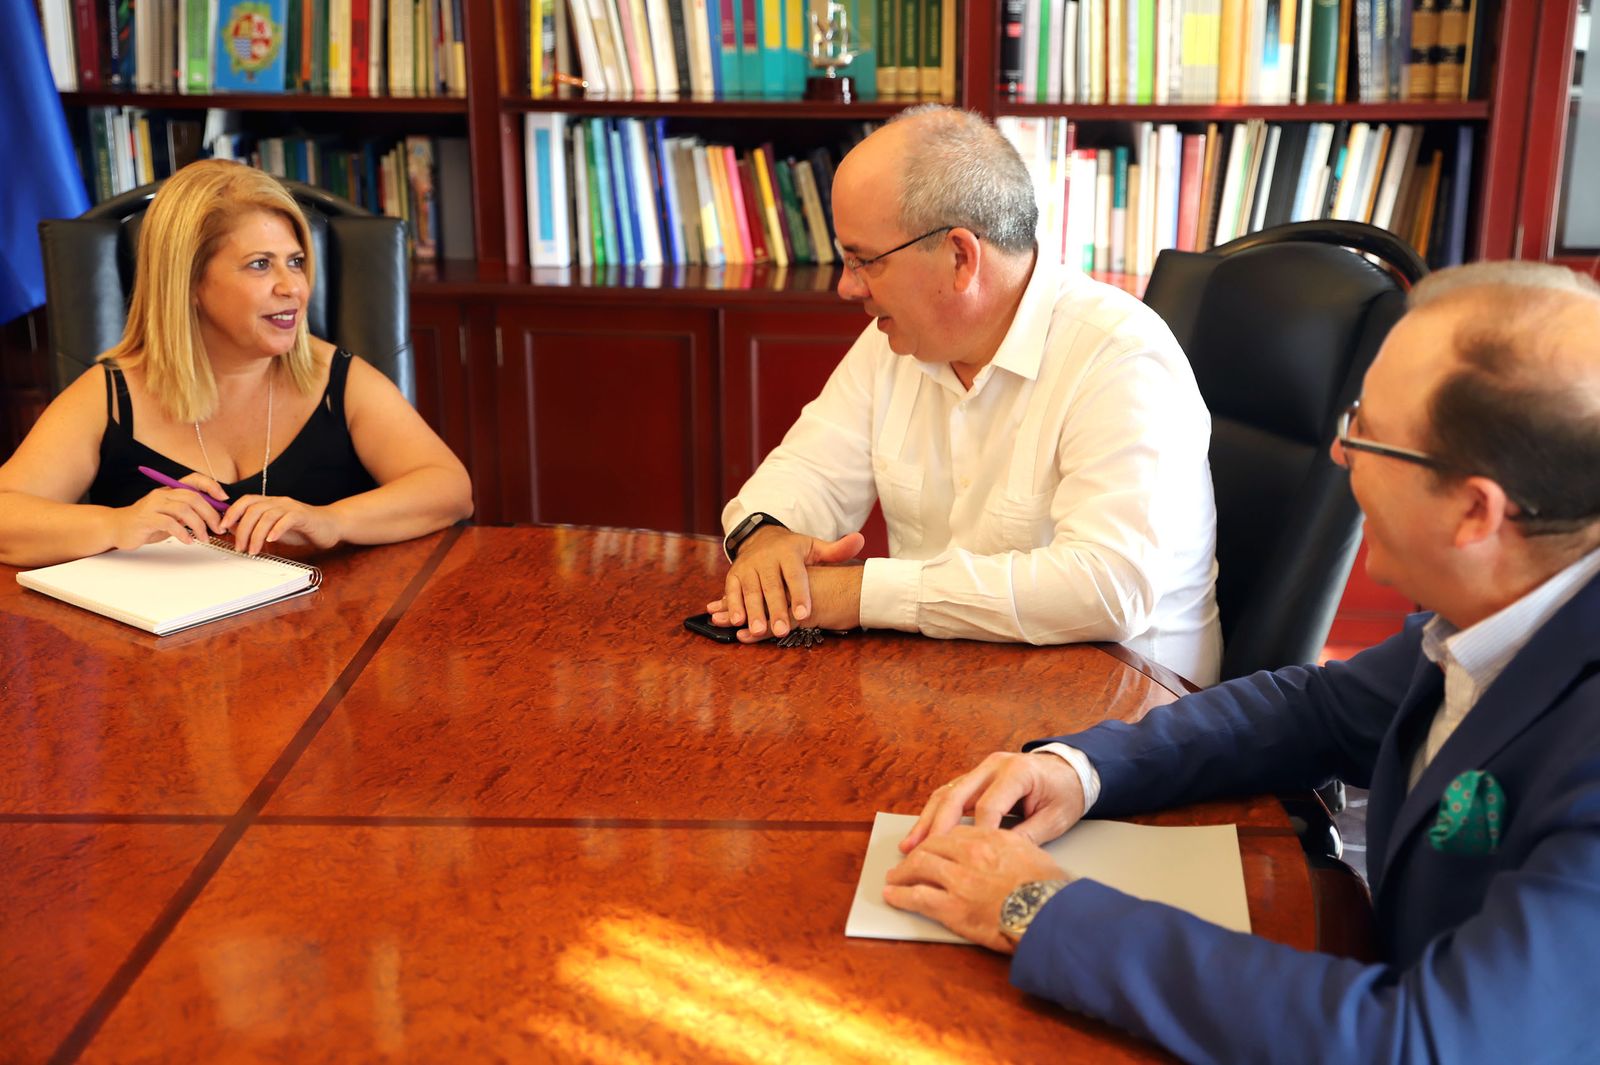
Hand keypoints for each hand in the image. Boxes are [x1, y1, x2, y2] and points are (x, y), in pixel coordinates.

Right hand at [110, 474, 226, 548]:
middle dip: (210, 514)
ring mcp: (153, 505)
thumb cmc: (147, 523)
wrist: (117, 528)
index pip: (194, 480)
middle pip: (193, 497)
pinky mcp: (145, 518)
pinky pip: (169, 523)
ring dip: (199, 525)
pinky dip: (182, 533)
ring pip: (183, 509)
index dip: (211, 486)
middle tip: (218, 528)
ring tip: (204, 538)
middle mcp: (162, 494)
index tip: (224, 499)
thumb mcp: (171, 516)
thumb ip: (189, 513)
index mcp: (170, 490)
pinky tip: (187, 541)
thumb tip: (215, 517)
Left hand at [220, 495, 340, 554]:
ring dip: (256, 535)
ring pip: (267, 516)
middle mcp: (279, 501)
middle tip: (239, 547)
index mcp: (270, 502)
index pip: (246, 501)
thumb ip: (255, 527)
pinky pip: (287, 520)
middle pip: (253, 510)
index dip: (232, 512)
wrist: (331, 525)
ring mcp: (291, 507)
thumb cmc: (302, 528)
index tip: (222, 528)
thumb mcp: (273, 529)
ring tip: (253, 550)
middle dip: (242, 530)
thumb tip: (232, 529)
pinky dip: (276, 530)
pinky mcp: (303, 516)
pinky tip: (271, 540)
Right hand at [707, 527, 863, 639]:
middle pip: (772, 586)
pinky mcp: (734, 574)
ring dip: (753, 612)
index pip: (795, 575)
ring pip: (751, 591)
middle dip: (776, 609)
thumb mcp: (813, 548)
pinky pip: (732, 591)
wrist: (761, 537)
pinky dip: (733, 605)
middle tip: (781, 630)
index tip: (805, 614)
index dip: (800, 594)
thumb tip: (860, 541)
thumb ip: (835, 551)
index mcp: (788, 552)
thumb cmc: (793, 550)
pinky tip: (737, 621)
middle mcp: (766, 558)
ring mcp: (748, 566)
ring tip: (758, 631)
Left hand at [884, 825, 1069, 952]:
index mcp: (993, 838)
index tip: (933, 846)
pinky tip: (893, 896)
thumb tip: (1008, 853)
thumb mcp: (1035, 855)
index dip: (940, 840)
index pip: (956, 834)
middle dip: (917, 852)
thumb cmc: (1052, 890)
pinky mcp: (953, 907)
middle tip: (906, 859)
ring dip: (903, 872)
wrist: (1053, 914)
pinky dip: (901, 896)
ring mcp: (960, 879)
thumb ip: (1014, 847)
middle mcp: (972, 853)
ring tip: (894, 877)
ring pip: (920, 866)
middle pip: (933, 845)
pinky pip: (918, 897)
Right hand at [899, 752, 1086, 853]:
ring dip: (927, 821)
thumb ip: (1028, 836)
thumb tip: (999, 858)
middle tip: (921, 853)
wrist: (1070, 770)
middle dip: (938, 827)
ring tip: (910, 845)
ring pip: (946, 794)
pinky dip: (934, 814)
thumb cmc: (1065, 793)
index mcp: (1017, 772)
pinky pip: (950, 794)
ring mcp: (982, 769)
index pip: (989, 806)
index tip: (967, 860)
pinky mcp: (976, 778)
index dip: (977, 834)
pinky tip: (922, 832)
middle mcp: (994, 766)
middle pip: (956, 796)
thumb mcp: (1055, 818)